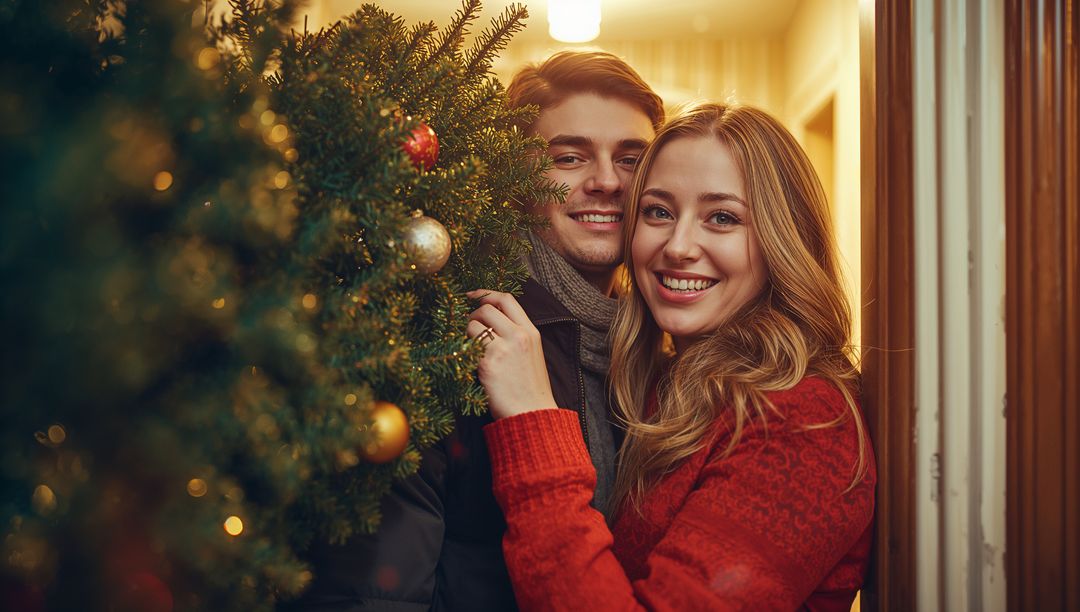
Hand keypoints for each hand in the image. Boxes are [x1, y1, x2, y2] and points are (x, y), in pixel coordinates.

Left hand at [465, 290, 557, 419]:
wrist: (532, 414)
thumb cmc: (530, 388)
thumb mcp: (532, 353)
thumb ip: (516, 334)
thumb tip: (492, 321)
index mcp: (530, 332)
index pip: (506, 299)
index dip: (486, 293)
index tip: (472, 295)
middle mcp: (517, 336)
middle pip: (486, 308)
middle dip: (473, 315)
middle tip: (471, 328)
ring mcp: (502, 349)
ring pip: (473, 325)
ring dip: (467, 333)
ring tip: (472, 348)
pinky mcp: (487, 364)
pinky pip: (468, 347)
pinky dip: (465, 352)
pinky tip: (471, 362)